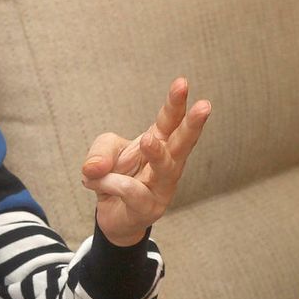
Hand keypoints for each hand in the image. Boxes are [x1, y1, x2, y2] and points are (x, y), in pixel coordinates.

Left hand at [81, 78, 210, 245]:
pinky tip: (93, 182)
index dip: (176, 102)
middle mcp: (168, 163)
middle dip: (193, 124)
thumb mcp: (102, 154)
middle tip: (205, 106)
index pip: (170, 119)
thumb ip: (99, 152)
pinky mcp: (150, 207)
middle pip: (184, 142)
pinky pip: (130, 190)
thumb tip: (95, 168)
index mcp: (161, 141)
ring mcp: (163, 187)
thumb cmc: (115, 176)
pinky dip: (108, 182)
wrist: (112, 216)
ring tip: (147, 140)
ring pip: (167, 167)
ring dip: (158, 152)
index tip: (182, 82)